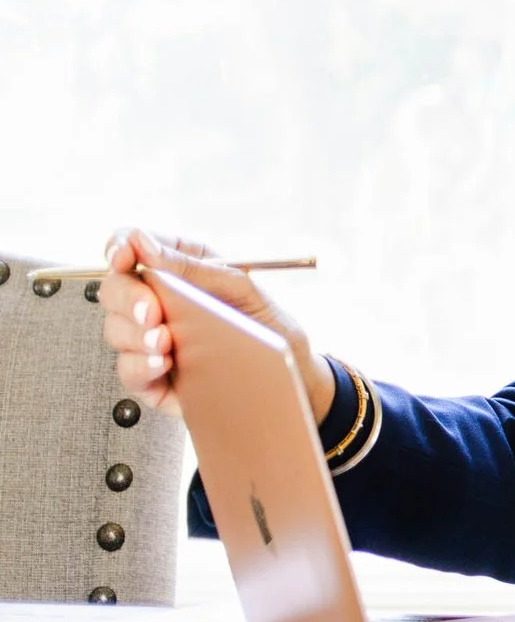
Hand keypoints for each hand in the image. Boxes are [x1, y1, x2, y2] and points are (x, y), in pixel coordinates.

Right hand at [96, 229, 331, 422]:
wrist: (292, 372)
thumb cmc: (267, 322)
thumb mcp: (241, 287)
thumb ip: (192, 266)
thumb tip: (143, 243)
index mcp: (179, 269)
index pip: (132, 248)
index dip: (120, 247)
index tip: (123, 256)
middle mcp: (159, 301)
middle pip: (115, 290)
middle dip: (128, 298)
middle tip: (151, 311)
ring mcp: (152, 339)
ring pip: (116, 331)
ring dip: (135, 334)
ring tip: (164, 341)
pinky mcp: (155, 377)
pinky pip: (130, 371)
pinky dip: (140, 365)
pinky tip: (161, 362)